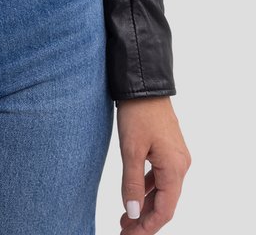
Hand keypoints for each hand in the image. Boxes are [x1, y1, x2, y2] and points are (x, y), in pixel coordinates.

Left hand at [116, 96, 190, 231]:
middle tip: (124, 230)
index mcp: (175, 168)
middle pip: (165, 203)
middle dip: (145, 220)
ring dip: (145, 205)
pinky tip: (134, 196)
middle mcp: (181, 165)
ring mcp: (176, 157)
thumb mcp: (130, 150)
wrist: (144, 84)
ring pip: (162, 191)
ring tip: (125, 218)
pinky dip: (147, 189)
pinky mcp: (168, 150)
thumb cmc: (138, 114)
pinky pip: (160, 177)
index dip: (147, 227)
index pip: (164, 210)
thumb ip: (131, 183)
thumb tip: (132, 212)